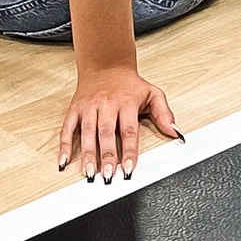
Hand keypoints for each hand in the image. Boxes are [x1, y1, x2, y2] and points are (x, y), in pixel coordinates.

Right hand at [57, 65, 180, 182]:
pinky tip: (64, 161)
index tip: (128, 168)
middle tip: (108, 176)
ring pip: (87, 132)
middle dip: (107, 156)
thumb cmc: (130, 85)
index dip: (128, 151)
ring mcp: (89, 106)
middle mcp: (106, 104)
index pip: (128, 130)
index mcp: (126, 102)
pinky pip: (67, 128)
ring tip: (90, 173)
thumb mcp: (152, 93)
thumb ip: (164, 114)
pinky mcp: (75, 108)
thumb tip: (176, 133)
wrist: (107, 65)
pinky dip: (64, 145)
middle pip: (106, 133)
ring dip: (87, 154)